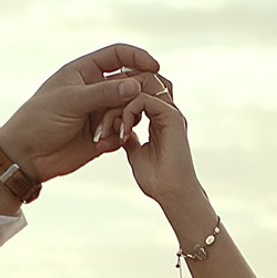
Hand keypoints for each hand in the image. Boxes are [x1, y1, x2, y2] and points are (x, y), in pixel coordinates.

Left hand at [0, 43, 168, 189]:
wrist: (26, 155)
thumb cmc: (39, 119)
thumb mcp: (71, 101)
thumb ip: (104, 93)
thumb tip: (136, 85)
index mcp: (85, 71)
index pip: (118, 55)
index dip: (138, 57)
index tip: (155, 67)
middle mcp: (95, 90)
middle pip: (129, 83)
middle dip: (139, 92)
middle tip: (145, 104)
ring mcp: (99, 113)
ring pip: (128, 110)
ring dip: (127, 119)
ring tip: (114, 130)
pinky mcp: (101, 137)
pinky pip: (121, 133)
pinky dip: (118, 138)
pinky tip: (102, 145)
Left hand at [115, 89, 205, 214]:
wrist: (173, 196)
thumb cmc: (156, 182)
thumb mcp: (134, 154)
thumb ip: (129, 137)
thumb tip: (120, 128)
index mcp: (157, 116)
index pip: (138, 90)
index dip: (118, 97)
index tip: (104, 120)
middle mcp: (164, 109)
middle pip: (138, 81)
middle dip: (114, 98)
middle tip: (104, 124)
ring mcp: (169, 111)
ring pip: (139, 86)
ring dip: (118, 105)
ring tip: (111, 129)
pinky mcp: (171, 116)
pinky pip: (143, 99)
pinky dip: (127, 112)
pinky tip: (122, 133)